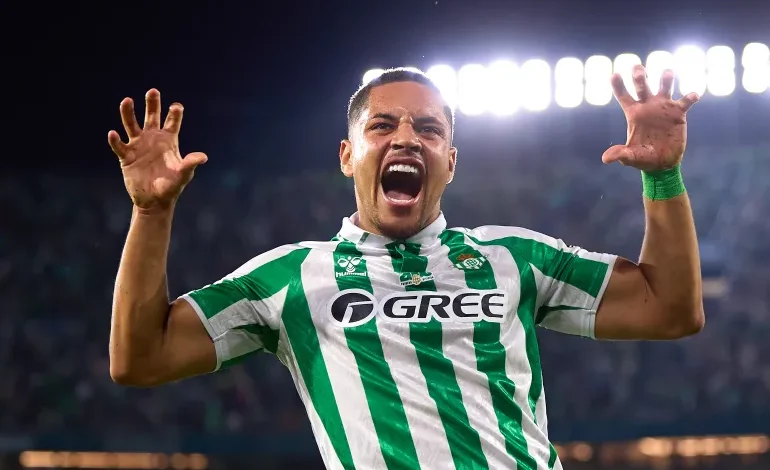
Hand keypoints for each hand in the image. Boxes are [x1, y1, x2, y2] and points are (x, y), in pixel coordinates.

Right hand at [108, 89, 206, 210]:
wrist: (155, 201)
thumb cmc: (171, 187)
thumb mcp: (183, 175)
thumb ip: (190, 164)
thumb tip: (203, 157)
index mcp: (168, 141)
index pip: (172, 122)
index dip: (174, 114)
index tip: (176, 106)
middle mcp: (152, 139)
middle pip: (151, 116)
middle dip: (152, 104)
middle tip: (153, 91)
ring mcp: (138, 146)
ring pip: (131, 125)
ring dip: (128, 113)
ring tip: (127, 100)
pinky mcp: (126, 157)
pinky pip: (119, 146)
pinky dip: (115, 140)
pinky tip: (113, 134)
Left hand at [602, 65, 698, 171]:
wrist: (663, 163)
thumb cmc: (643, 158)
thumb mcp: (631, 157)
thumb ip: (620, 154)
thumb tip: (605, 158)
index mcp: (633, 113)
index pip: (623, 95)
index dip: (618, 85)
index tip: (615, 74)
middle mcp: (647, 106)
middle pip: (642, 85)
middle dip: (640, 75)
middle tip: (638, 69)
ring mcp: (663, 107)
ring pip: (665, 86)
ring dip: (666, 78)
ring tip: (667, 74)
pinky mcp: (678, 114)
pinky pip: (685, 101)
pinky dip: (690, 97)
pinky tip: (693, 95)